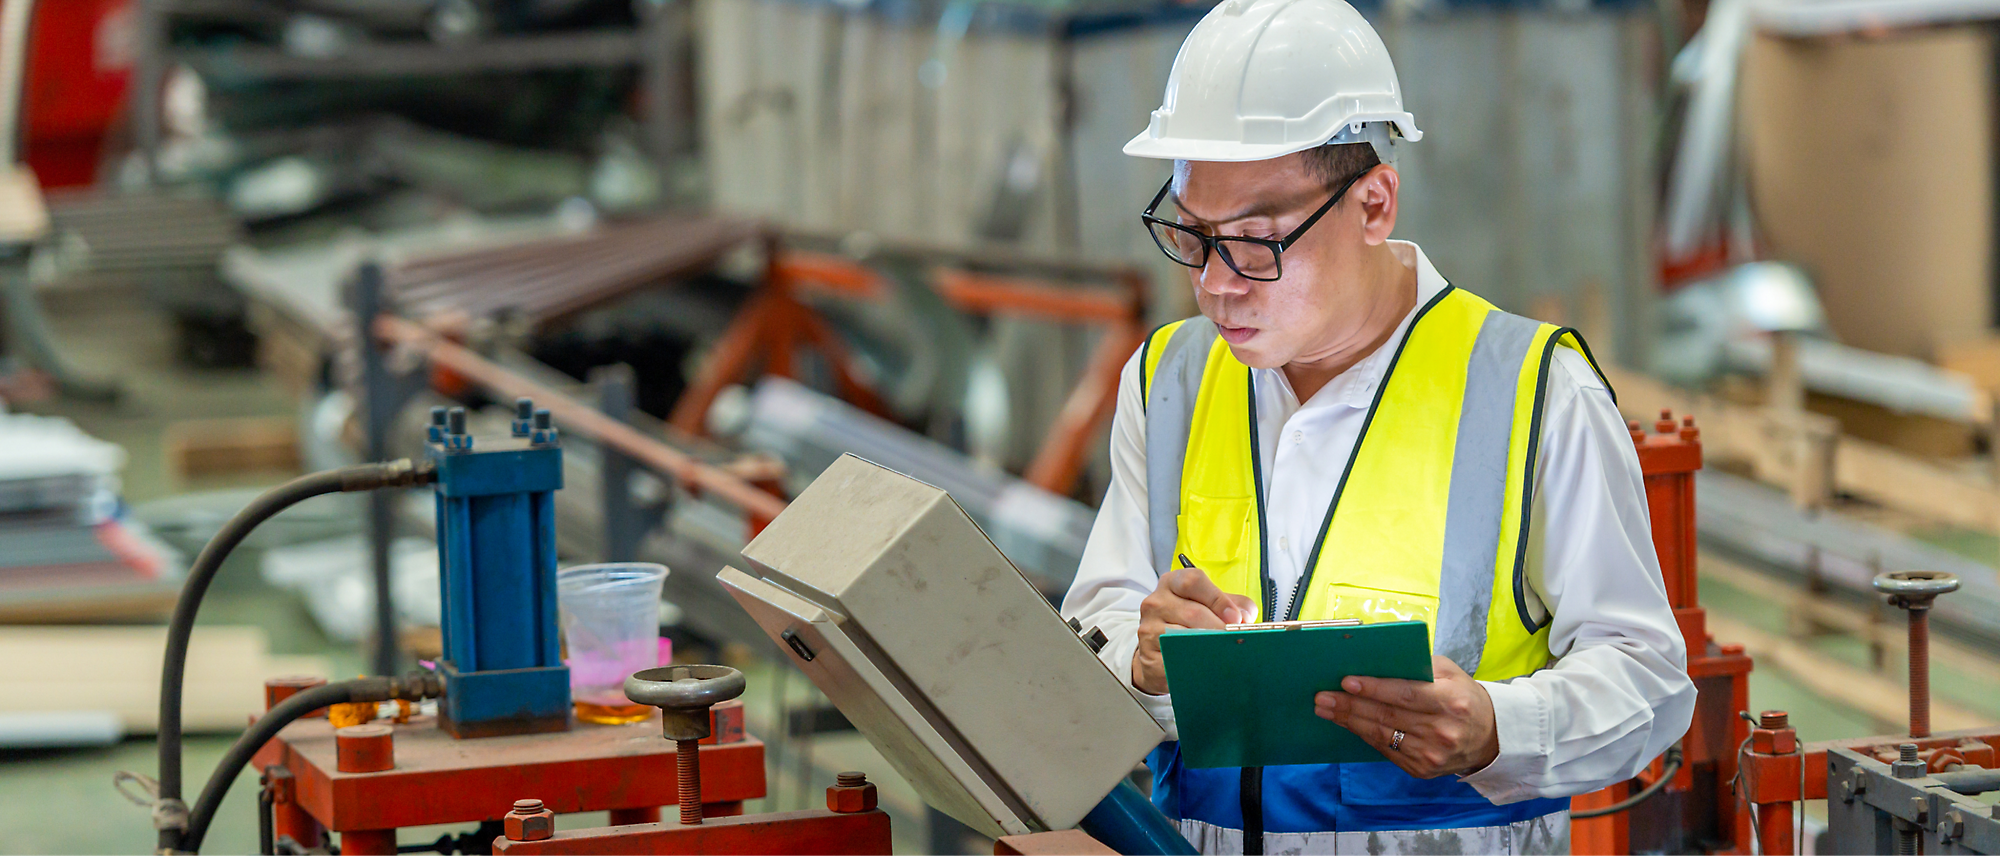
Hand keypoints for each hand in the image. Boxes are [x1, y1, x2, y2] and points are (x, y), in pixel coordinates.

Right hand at [1131, 566, 1255, 694]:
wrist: (1159, 651)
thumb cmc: (1189, 623)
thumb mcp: (1210, 605)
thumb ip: (1234, 605)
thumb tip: (1246, 617)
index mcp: (1172, 583)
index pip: (1193, 582)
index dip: (1218, 599)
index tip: (1235, 617)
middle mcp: (1156, 602)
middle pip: (1192, 612)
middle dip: (1219, 628)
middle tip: (1235, 640)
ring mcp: (1148, 629)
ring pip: (1183, 637)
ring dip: (1209, 647)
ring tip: (1225, 653)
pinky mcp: (1148, 655)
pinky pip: (1174, 660)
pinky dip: (1194, 664)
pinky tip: (1206, 666)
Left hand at [1313, 655, 1499, 777]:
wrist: (1490, 737)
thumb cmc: (1463, 696)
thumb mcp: (1450, 673)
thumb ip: (1418, 665)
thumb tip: (1376, 660)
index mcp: (1451, 701)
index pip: (1406, 694)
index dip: (1375, 689)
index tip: (1347, 681)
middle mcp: (1442, 730)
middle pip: (1388, 716)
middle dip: (1350, 705)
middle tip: (1322, 696)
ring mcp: (1432, 754)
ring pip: (1382, 735)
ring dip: (1349, 721)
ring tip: (1325, 708)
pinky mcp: (1422, 769)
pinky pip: (1386, 750)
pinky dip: (1363, 735)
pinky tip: (1346, 723)